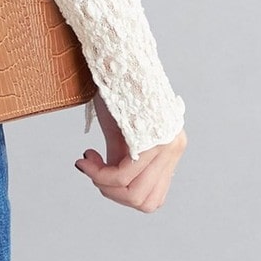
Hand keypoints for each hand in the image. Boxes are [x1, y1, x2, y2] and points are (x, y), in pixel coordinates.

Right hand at [74, 93, 186, 211]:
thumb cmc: (116, 90)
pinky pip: (125, 175)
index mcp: (168, 149)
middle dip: (110, 192)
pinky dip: (101, 174)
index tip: (96, 168)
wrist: (116, 58)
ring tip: (88, 162)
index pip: (152, 198)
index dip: (119, 194)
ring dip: (105, 185)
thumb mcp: (120, 131)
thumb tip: (110, 183)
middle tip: (91, 168)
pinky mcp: (156, 139)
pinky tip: (87, 156)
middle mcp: (174, 149)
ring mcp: (168, 145)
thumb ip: (123, 158)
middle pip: (144, 203)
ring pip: (136, 196)